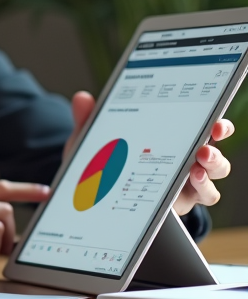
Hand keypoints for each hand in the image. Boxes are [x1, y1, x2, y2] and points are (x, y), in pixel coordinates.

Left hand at [66, 91, 232, 215]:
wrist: (97, 197)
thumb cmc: (104, 163)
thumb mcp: (93, 142)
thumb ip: (88, 120)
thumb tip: (82, 98)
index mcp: (171, 136)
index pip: (201, 126)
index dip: (215, 124)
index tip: (215, 122)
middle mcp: (186, 156)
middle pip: (214, 152)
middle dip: (214, 149)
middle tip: (205, 149)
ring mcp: (187, 180)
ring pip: (215, 174)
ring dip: (212, 170)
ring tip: (196, 170)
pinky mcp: (184, 200)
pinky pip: (204, 195)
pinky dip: (202, 189)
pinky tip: (188, 187)